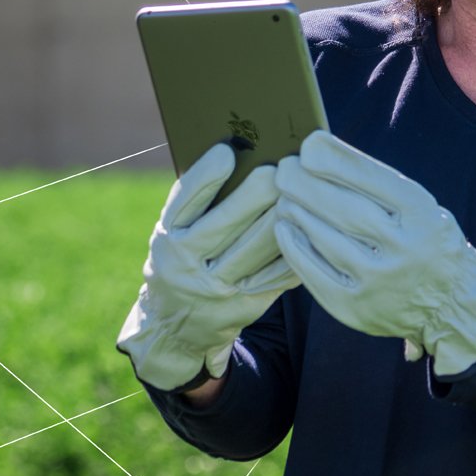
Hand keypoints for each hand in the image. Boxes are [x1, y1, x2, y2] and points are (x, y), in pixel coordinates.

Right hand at [117, 142, 298, 390]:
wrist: (176, 326)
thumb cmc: (183, 258)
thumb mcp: (174, 233)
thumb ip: (197, 203)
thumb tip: (239, 156)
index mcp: (168, 236)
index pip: (184, 201)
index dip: (205, 174)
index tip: (228, 150)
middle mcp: (186, 263)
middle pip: (224, 223)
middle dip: (254, 194)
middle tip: (278, 169)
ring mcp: (216, 288)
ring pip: (255, 250)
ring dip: (279, 218)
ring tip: (298, 192)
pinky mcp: (244, 304)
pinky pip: (275, 275)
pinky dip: (293, 250)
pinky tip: (307, 227)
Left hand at [273, 130, 475, 375]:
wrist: (450, 305)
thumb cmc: (425, 241)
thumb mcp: (421, 207)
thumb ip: (378, 185)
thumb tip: (319, 151)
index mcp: (423, 216)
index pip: (373, 179)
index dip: (335, 160)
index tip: (309, 145)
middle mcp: (404, 249)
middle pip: (343, 208)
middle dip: (306, 183)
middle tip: (286, 168)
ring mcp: (379, 282)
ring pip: (325, 238)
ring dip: (297, 211)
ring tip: (283, 195)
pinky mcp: (356, 308)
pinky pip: (314, 272)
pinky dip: (294, 247)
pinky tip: (285, 227)